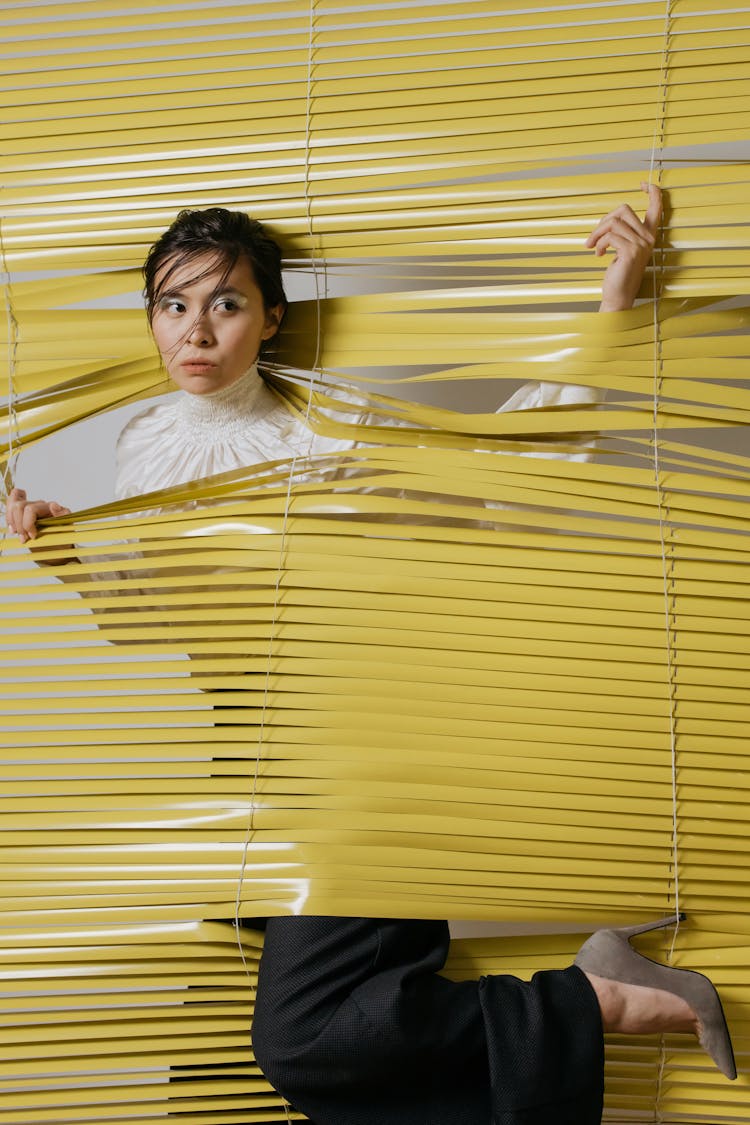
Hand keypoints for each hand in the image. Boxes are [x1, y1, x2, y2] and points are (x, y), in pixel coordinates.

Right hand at [5, 487, 70, 544]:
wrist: (59, 548)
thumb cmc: (63, 540)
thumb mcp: (67, 530)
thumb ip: (62, 515)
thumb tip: (53, 505)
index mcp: (52, 508)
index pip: (30, 509)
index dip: (27, 524)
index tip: (33, 537)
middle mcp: (41, 505)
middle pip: (19, 507)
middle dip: (19, 525)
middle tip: (25, 538)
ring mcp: (31, 508)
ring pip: (13, 506)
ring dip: (14, 523)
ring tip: (20, 536)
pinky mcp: (23, 513)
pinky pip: (11, 507)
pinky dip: (10, 519)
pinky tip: (14, 529)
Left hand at [586, 183, 662, 311]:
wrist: (618, 296)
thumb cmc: (618, 274)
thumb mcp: (621, 249)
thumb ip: (621, 233)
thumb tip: (607, 220)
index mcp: (648, 235)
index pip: (656, 208)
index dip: (652, 192)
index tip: (643, 183)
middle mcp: (648, 238)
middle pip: (624, 210)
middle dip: (603, 221)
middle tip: (593, 238)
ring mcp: (641, 244)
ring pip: (614, 222)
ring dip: (597, 234)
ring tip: (594, 247)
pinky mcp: (631, 251)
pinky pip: (610, 236)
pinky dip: (600, 243)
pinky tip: (599, 254)